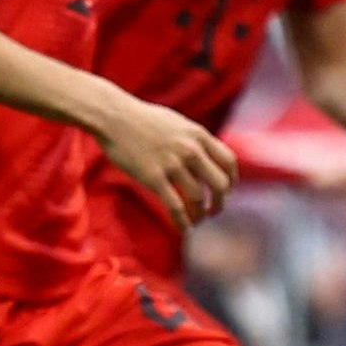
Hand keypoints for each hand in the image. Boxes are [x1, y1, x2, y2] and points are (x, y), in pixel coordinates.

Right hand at [93, 90, 239, 226]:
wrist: (113, 117)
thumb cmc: (142, 120)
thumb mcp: (178, 123)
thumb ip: (195, 140)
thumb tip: (208, 158)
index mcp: (198, 135)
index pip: (229, 162)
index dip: (231, 181)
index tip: (226, 191)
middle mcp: (190, 150)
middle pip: (220, 184)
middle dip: (220, 202)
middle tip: (213, 210)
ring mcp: (172, 164)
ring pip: (198, 199)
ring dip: (200, 214)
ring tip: (196, 220)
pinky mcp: (153, 178)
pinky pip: (176, 207)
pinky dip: (183, 222)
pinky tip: (184, 229)